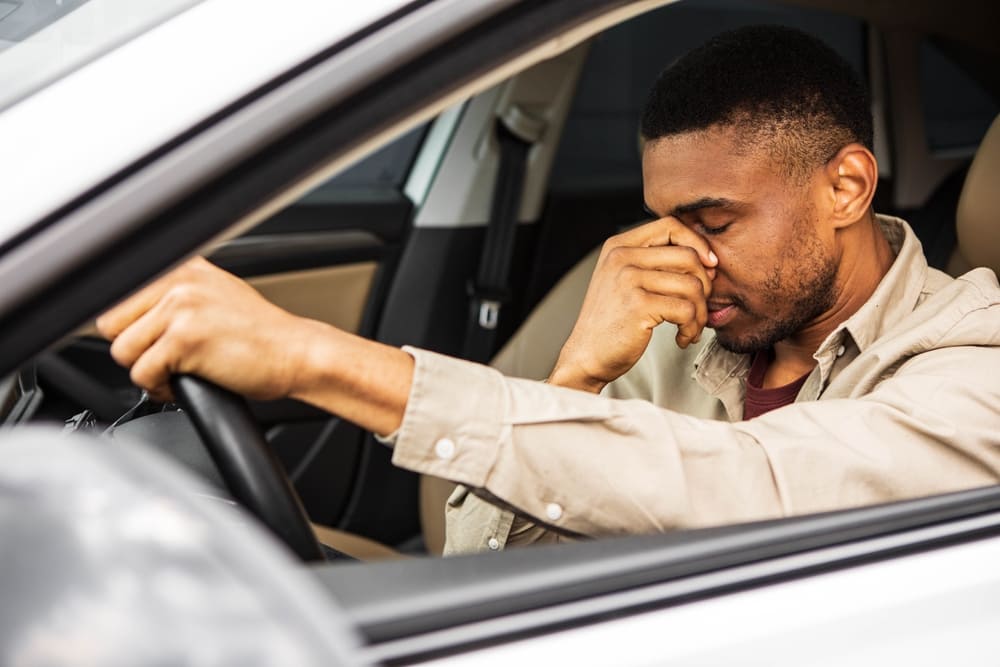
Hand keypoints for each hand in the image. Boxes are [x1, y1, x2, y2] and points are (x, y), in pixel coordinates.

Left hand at [96, 257, 317, 401]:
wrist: (297, 354)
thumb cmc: (263, 335)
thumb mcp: (217, 295)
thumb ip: (177, 295)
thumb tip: (135, 312)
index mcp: (184, 268)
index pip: (118, 297)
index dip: (131, 329)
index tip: (149, 343)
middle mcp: (179, 282)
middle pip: (111, 324)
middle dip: (135, 349)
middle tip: (167, 360)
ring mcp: (181, 309)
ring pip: (123, 351)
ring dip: (147, 371)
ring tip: (176, 373)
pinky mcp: (184, 340)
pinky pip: (143, 374)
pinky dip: (159, 388)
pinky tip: (184, 384)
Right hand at [549, 217, 716, 392]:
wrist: (586, 356)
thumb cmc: (612, 322)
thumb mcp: (625, 281)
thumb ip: (655, 263)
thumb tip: (708, 260)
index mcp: (619, 246)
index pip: (671, 226)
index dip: (698, 243)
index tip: (708, 266)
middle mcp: (621, 257)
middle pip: (689, 256)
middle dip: (704, 286)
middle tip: (698, 308)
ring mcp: (629, 279)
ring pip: (693, 285)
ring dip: (700, 312)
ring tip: (690, 327)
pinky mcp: (638, 304)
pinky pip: (687, 310)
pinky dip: (691, 327)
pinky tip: (681, 338)